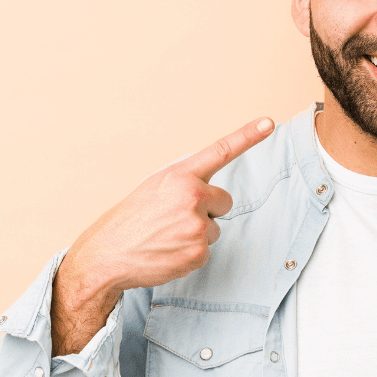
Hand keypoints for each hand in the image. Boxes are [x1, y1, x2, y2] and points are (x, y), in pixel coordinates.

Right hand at [62, 117, 274, 294]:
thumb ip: (186, 182)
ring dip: (197, 233)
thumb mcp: (156, 187)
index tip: (269, 122)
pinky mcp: (199, 252)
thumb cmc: (132, 219)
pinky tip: (168, 251)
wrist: (108, 254)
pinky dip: (191, 253)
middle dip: (208, 209)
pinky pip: (207, 250)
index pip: (220, 151)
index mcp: (180, 175)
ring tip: (167, 236)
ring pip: (215, 228)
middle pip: (224, 201)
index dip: (248, 136)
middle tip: (175, 218)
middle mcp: (192, 196)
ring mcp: (197, 226)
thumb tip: (211, 191)